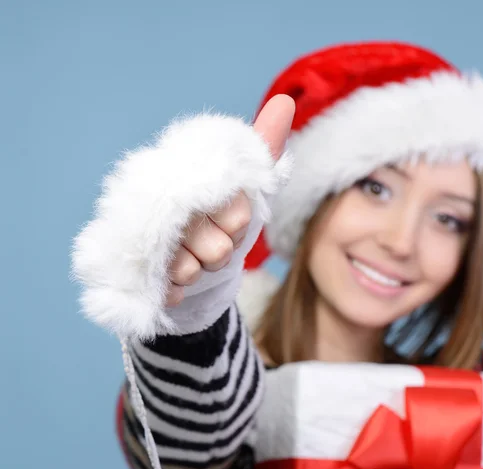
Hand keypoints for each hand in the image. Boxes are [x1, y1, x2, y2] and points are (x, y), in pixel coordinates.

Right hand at [166, 94, 294, 306]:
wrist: (187, 259)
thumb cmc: (218, 219)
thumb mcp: (244, 185)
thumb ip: (261, 148)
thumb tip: (284, 102)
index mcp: (191, 180)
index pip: (237, 214)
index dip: (237, 223)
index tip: (230, 220)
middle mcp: (164, 204)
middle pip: (217, 248)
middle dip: (218, 250)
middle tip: (208, 241)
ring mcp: (145, 237)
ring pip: (190, 270)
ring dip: (195, 269)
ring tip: (187, 256)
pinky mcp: (135, 271)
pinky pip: (167, 290)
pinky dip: (174, 290)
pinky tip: (172, 280)